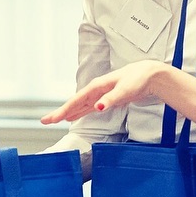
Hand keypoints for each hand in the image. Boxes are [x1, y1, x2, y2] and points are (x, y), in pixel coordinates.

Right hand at [41, 60, 169, 124]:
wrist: (150, 75)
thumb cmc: (139, 79)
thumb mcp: (125, 90)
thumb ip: (110, 99)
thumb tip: (97, 107)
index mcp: (97, 86)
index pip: (76, 100)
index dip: (63, 110)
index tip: (52, 119)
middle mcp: (95, 90)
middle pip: (74, 103)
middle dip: (60, 112)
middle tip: (45, 121)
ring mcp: (100, 95)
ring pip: (79, 105)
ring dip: (67, 112)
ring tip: (54, 120)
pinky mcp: (105, 99)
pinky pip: (87, 107)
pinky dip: (79, 112)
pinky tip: (73, 116)